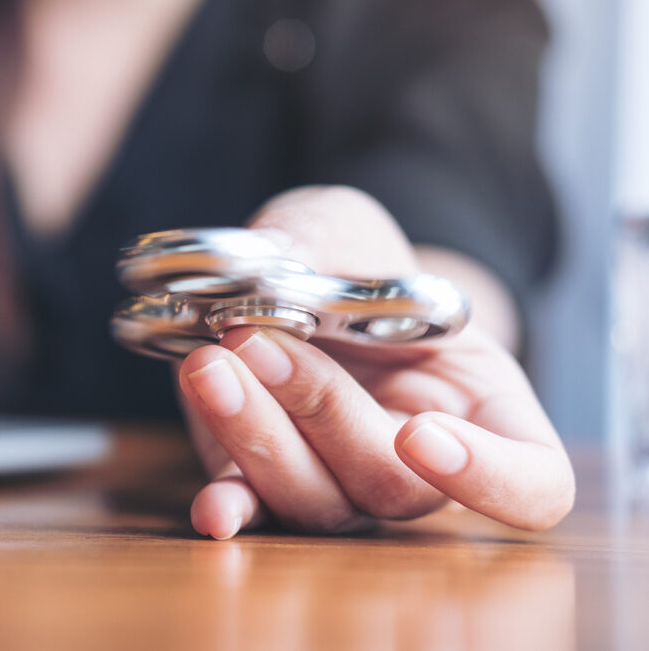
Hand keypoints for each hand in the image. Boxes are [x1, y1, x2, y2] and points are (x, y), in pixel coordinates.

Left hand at [177, 186, 574, 536]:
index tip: (422, 433)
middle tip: (255, 338)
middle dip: (320, 410)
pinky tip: (213, 508)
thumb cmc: (352, 259)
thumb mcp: (354, 233)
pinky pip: (257, 509)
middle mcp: (417, 464)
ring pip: (316, 500)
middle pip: (391, 485)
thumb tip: (283, 268)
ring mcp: (340, 483)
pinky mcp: (267, 483)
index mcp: (483, 408)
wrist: (297, 278)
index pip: (534, 484)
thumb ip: (333, 249)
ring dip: (256, 436)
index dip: (490, 478)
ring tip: (208, 366)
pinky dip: (234, 506)